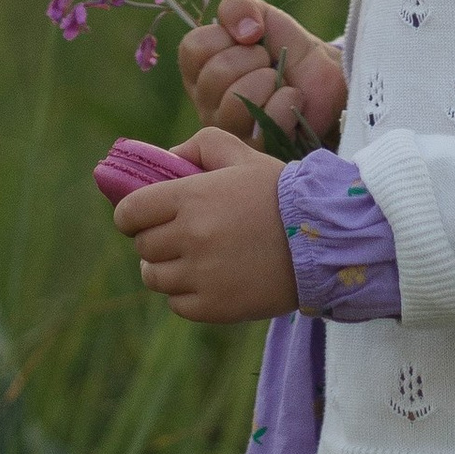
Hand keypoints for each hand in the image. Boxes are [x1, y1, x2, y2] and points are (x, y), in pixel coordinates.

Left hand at [112, 127, 298, 322]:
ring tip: (189, 260)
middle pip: (142, 245)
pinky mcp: (214, 307)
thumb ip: (200, 146)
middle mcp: (190, 237)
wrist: (325, 239)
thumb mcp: (242, 156)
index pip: (128, 212)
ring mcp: (201, 275)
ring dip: (165, 268)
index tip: (141, 217)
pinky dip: (185, 294)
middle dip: (153, 238)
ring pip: (154, 277)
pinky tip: (206, 280)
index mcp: (190, 197)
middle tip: (176, 235)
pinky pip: (176, 304)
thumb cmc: (282, 193)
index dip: (130, 214)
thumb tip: (167, 159)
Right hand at [177, 0, 347, 149]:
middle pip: (215, 75)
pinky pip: (266, 121)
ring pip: (236, 102)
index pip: (193, 48)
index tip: (250, 38)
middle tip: (269, 62)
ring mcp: (230, 129)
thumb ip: (239, 7)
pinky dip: (287, 101)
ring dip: (268, 81)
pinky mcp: (257, 149)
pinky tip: (293, 100)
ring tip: (280, 81)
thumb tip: (245, 31)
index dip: (226, 36)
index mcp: (201, 70)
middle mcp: (207, 102)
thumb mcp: (264, 17)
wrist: (327, 80)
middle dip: (253, 58)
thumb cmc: (289, 52)